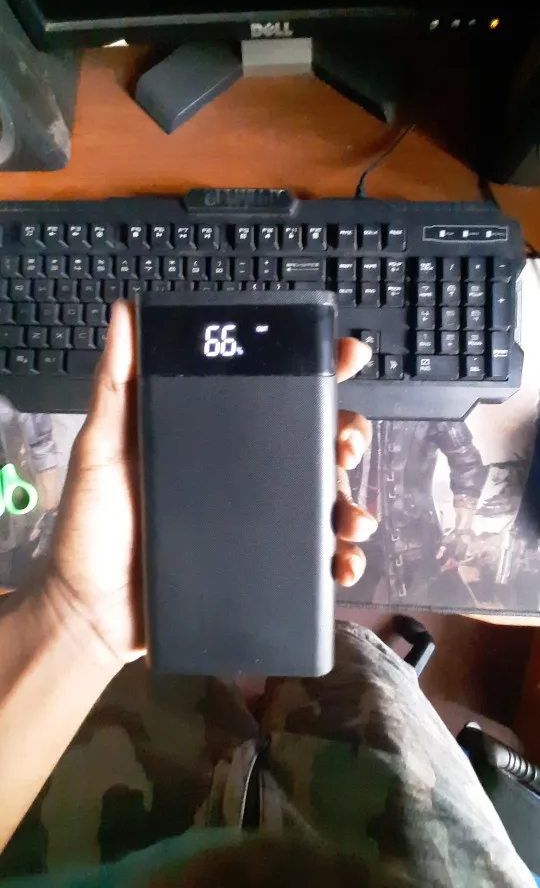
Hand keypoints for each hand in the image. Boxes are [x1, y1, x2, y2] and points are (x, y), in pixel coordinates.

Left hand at [45, 302, 375, 665]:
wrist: (92, 612)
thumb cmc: (94, 525)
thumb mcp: (101, 448)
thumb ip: (116, 385)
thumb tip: (126, 311)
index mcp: (213, 435)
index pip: (271, 391)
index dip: (315, 369)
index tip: (345, 356)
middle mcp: (243, 472)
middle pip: (311, 442)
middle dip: (345, 436)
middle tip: (345, 445)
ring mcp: (256, 520)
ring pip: (323, 499)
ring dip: (351, 503)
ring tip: (352, 520)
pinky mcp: (262, 564)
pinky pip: (314, 557)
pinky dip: (340, 560)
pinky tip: (343, 564)